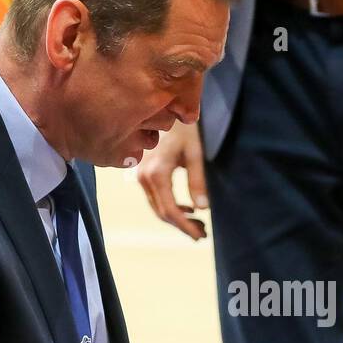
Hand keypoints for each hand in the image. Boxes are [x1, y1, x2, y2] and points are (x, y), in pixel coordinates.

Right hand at [135, 121, 208, 239]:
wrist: (165, 107)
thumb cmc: (184, 128)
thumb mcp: (195, 154)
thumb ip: (198, 181)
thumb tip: (202, 209)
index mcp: (156, 173)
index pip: (170, 210)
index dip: (185, 226)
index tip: (201, 235)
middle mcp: (143, 176)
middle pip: (161, 212)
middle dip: (182, 225)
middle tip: (203, 233)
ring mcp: (139, 175)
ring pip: (157, 207)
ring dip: (177, 217)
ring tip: (199, 223)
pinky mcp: (142, 173)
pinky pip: (154, 197)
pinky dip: (170, 206)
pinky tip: (187, 208)